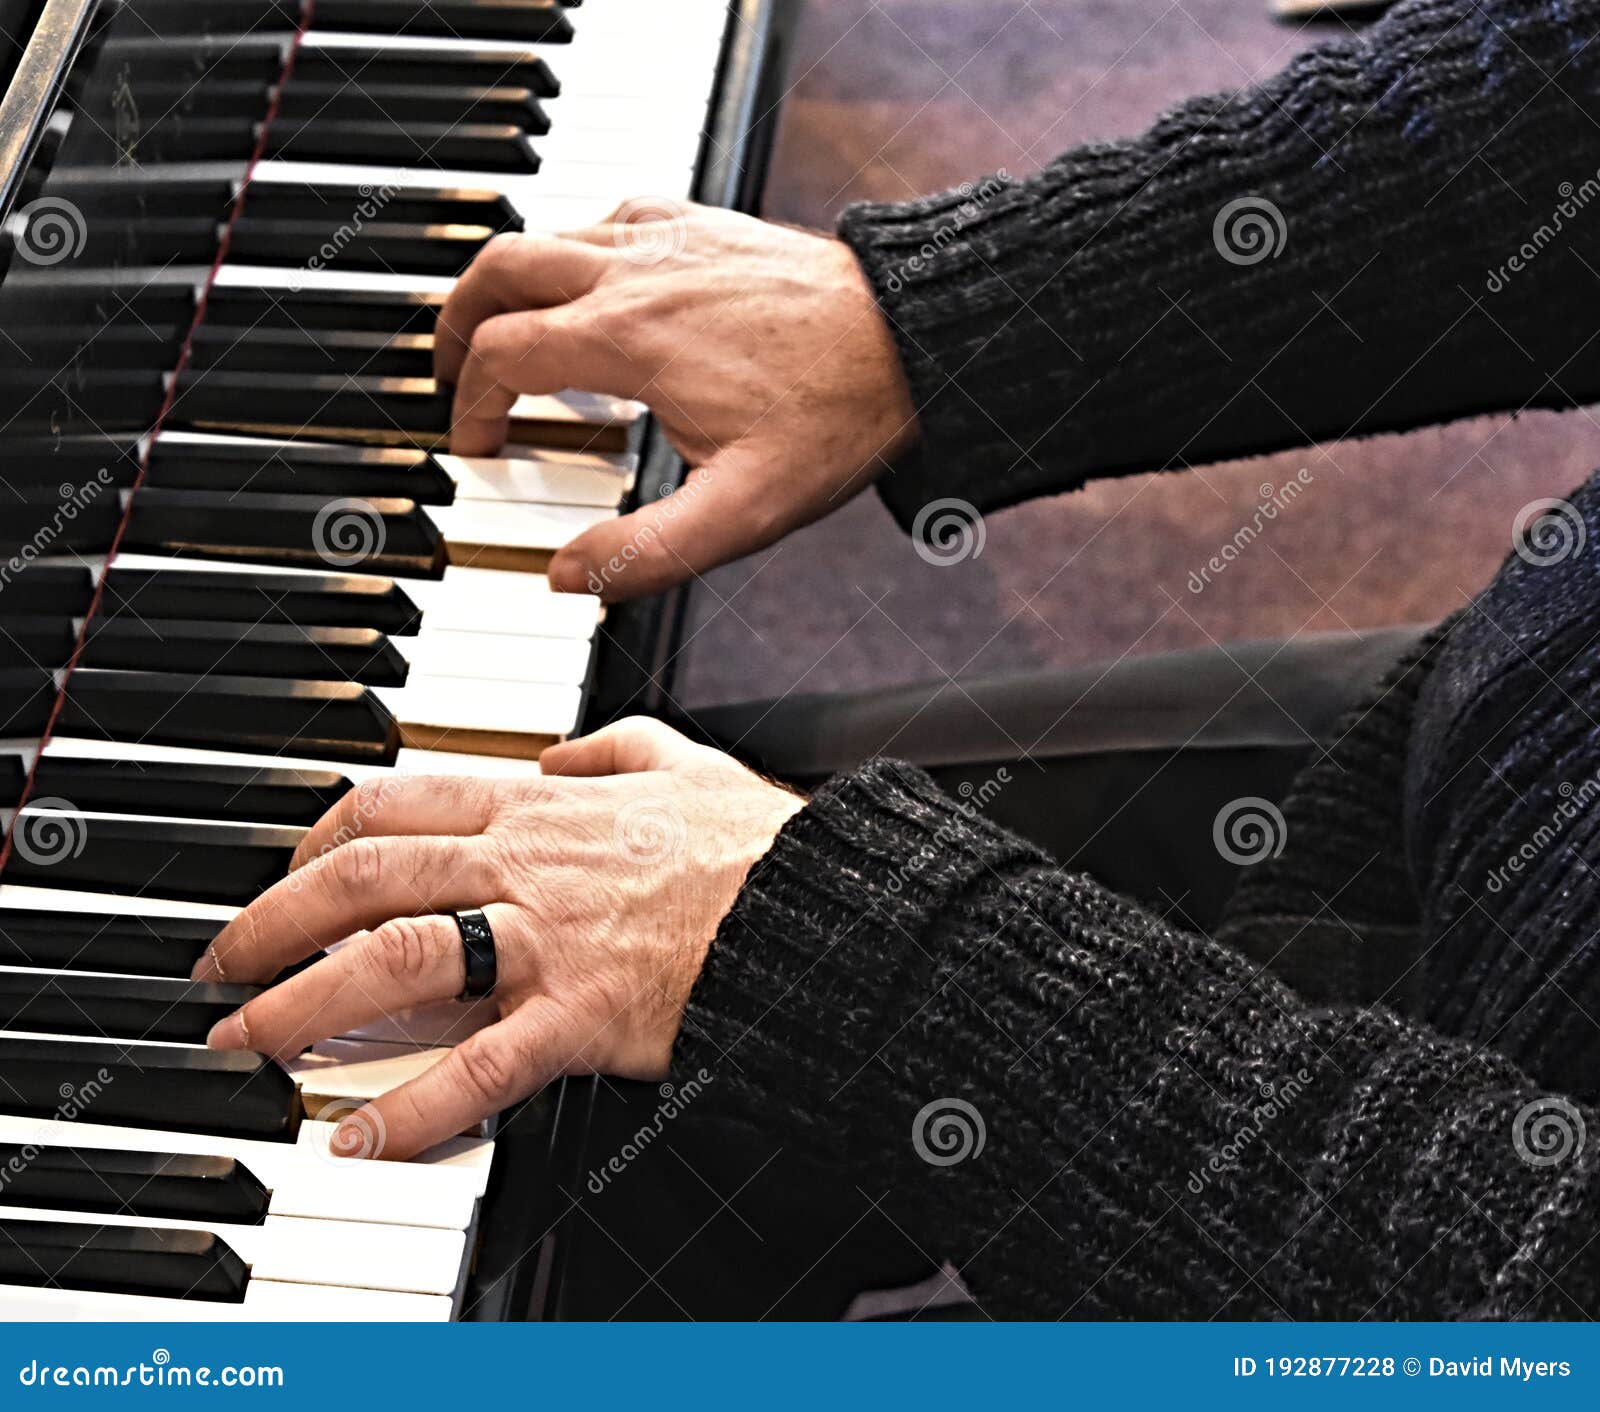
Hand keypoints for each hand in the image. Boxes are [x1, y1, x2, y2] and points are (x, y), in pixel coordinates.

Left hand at [197, 719, 803, 1160]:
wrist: (819, 907)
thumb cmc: (755, 846)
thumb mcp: (684, 760)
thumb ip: (617, 745)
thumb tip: (569, 750)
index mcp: (542, 806)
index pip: (396, 802)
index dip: (318, 836)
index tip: (289, 869)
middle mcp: (525, 865)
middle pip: (364, 877)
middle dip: (272, 920)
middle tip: (224, 962)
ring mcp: (548, 940)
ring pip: (393, 959)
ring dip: (302, 1002)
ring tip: (249, 1040)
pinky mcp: (582, 1015)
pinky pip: (479, 1067)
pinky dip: (410, 1110)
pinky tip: (357, 1139)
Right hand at [433, 200, 918, 600]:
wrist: (912, 340)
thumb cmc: (835, 416)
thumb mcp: (741, 511)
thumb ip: (647, 552)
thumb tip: (568, 577)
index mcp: (625, 338)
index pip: (500, 356)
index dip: (470, 405)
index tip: (479, 443)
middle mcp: (632, 271)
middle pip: (499, 271)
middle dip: (455, 322)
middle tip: (451, 372)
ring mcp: (667, 237)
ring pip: (546, 234)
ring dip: (508, 284)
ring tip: (503, 332)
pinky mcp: (701, 223)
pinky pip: (607, 214)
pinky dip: (572, 247)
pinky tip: (591, 286)